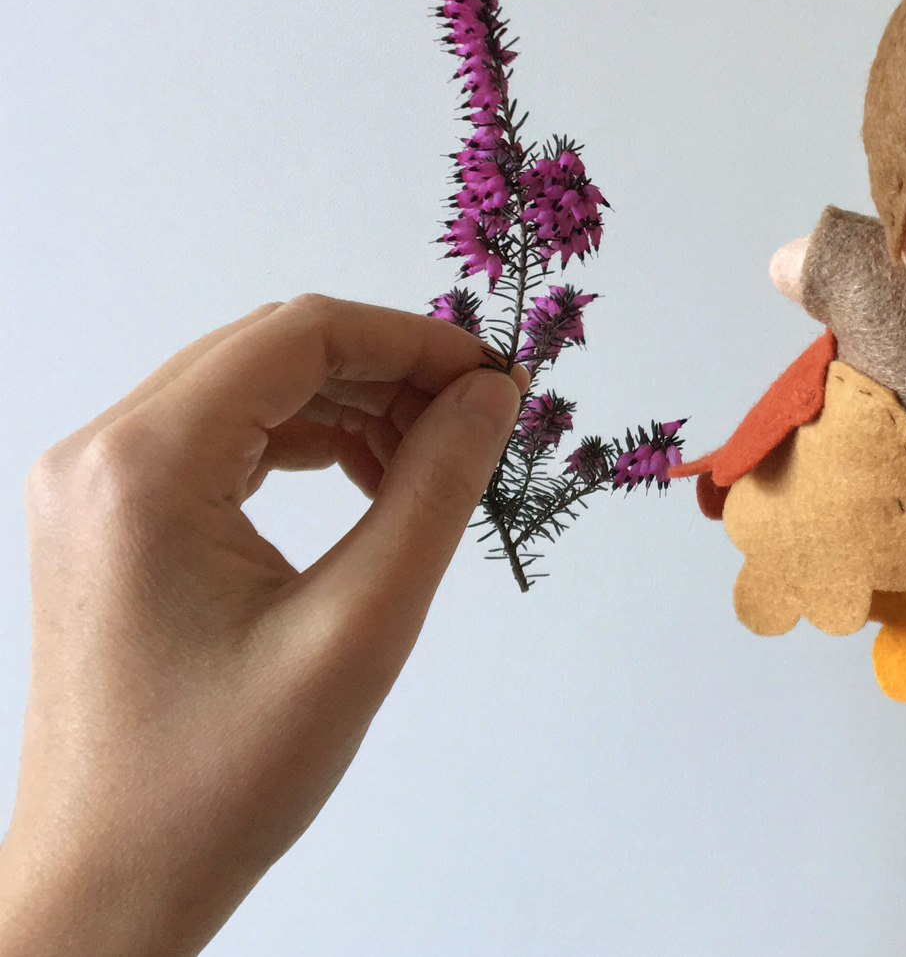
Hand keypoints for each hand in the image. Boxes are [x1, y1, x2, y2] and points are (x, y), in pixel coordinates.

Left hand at [0, 296, 524, 956]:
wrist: (108, 883)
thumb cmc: (221, 778)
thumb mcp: (359, 625)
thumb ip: (434, 489)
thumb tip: (491, 394)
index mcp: (144, 465)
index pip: (300, 334)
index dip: (414, 340)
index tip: (499, 381)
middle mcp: (100, 454)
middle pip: (271, 351)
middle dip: (388, 371)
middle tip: (481, 424)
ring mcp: (94, 487)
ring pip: (249, 389)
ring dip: (352, 406)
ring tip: (433, 463)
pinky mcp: (107, 523)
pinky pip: (220, 440)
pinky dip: (307, 444)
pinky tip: (369, 486)